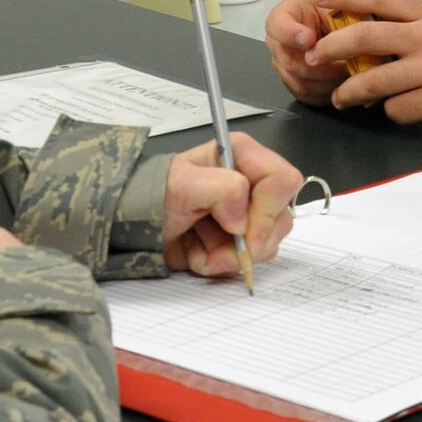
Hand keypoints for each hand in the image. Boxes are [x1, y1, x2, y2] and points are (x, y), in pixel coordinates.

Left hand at [163, 133, 301, 276]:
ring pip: (268, 244)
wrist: (138, 226)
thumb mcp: (182, 183)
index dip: (268, 210)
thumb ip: (220, 189)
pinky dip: (223, 264)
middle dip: (247, 243)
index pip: (283, 181)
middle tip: (216, 249)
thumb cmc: (156, 196)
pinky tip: (202, 252)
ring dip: (231, 256)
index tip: (241, 232)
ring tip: (202, 248)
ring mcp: (249, 214)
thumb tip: (243, 218)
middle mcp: (252, 183)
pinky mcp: (242, 239)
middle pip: (281, 219)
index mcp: (243, 157)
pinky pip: (251, 260)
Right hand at [264, 0, 349, 105]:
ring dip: (327, 81)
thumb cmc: (330, 11)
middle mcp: (278, 43)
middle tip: (343, 61)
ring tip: (348, 73)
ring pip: (300, 83)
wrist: (331, 23)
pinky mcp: (295, 84)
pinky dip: (327, 93)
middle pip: (289, 61)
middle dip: (320, 64)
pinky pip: (307, 96)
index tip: (308, 38)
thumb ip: (336, 9)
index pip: (277, 26)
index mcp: (284, 17)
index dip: (290, 34)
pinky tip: (343, 84)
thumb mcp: (334, 1)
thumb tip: (348, 25)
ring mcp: (284, 66)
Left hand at [303, 0, 421, 128]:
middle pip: (365, 37)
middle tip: (313, 57)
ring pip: (373, 80)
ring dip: (348, 91)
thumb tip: (377, 29)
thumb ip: (417, 25)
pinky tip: (395, 110)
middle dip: (330, 47)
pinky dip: (390, 111)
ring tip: (340, 98)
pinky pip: (397, 108)